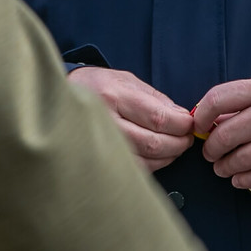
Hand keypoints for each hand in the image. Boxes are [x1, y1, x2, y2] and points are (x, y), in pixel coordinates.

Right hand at [68, 67, 193, 171]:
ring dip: (167, 156)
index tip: (189, 125)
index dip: (180, 125)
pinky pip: (133, 170)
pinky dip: (152, 165)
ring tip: (174, 147)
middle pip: (153, 143)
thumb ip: (155, 99)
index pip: (158, 117)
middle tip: (186, 139)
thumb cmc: (97, 87)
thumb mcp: (127, 80)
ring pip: (145, 160)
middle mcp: (106, 122)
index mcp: (115, 96)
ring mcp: (100, 144)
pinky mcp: (99, 160)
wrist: (61, 98)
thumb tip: (181, 117)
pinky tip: (157, 157)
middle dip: (178, 143)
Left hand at [192, 76, 250, 191]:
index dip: (201, 116)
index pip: (218, 99)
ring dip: (224, 167)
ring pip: (238, 160)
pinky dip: (242, 180)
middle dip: (211, 148)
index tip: (198, 126)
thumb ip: (244, 101)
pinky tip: (239, 178)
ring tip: (222, 167)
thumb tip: (209, 119)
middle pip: (224, 135)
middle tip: (210, 153)